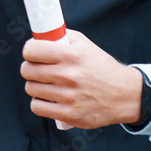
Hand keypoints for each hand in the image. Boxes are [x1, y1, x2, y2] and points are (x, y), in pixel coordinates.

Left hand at [20, 30, 143, 128]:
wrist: (123, 94)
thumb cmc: (101, 68)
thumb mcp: (85, 44)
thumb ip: (61, 37)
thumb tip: (39, 35)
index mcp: (72, 55)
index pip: (32, 50)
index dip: (29, 51)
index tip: (32, 53)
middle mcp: (69, 75)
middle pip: (27, 70)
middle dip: (30, 68)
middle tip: (38, 69)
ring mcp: (68, 96)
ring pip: (31, 88)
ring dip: (35, 85)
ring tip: (46, 84)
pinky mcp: (68, 114)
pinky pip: (37, 107)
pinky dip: (39, 102)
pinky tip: (48, 98)